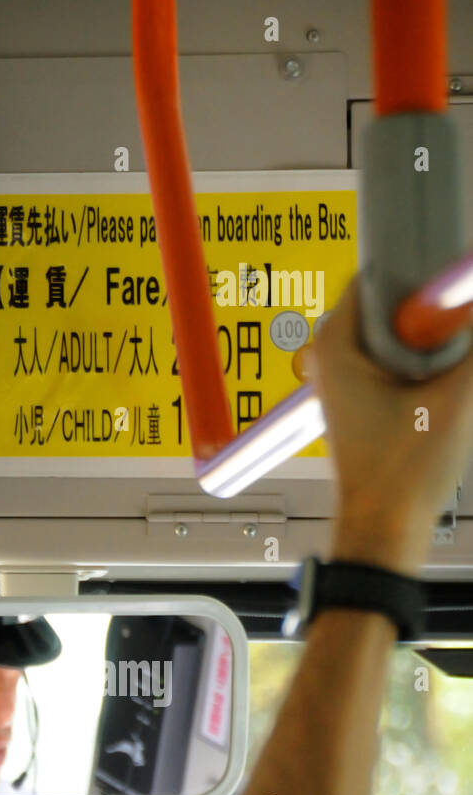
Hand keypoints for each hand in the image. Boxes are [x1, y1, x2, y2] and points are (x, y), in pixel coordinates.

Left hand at [306, 275, 472, 572]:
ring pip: (401, 333)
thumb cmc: (403, 470)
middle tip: (461, 322)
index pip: (378, 276)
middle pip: (392, 303)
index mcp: (338, 344)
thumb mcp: (458, 395)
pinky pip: (401, 358)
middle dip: (435, 308)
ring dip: (436, 337)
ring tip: (450, 372)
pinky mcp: (365, 395)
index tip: (456, 274)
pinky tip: (449, 380)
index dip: (422, 271)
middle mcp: (333, 354)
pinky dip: (429, 360)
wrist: (386, 523)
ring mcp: (347, 376)